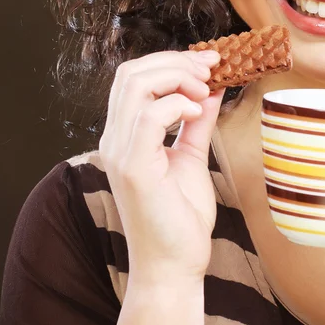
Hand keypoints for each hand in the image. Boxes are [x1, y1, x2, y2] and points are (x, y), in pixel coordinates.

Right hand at [99, 49, 223, 286]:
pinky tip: (196, 113)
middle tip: (209, 69)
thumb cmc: (181, 215)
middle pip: (131, 73)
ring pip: (135, 85)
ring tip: (202, 91)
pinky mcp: (133, 168)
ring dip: (176, 78)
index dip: (171, 61)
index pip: (135, 78)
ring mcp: (120, 152)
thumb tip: (209, 89)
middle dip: (175, 62)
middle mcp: (115, 139)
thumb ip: (196, 122)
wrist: (175, 263)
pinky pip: (149, 116)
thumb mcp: (192, 156)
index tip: (209, 62)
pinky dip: (177, 105)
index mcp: (125, 134)